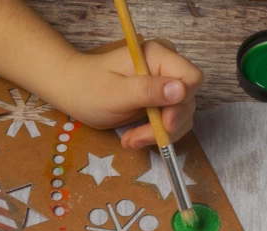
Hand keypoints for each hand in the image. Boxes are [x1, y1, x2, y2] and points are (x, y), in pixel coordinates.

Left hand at [64, 40, 203, 148]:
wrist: (75, 92)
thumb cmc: (90, 88)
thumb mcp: (116, 93)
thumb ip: (148, 91)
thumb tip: (181, 91)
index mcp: (157, 56)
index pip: (191, 79)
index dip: (182, 104)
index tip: (163, 123)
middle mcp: (166, 68)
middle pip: (187, 101)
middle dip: (166, 126)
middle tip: (137, 138)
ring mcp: (164, 84)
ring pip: (181, 116)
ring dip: (158, 134)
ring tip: (131, 139)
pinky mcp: (160, 101)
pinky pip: (172, 122)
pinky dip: (155, 134)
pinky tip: (134, 137)